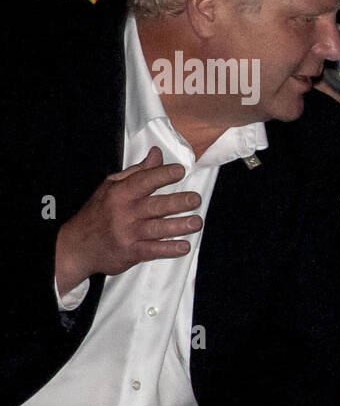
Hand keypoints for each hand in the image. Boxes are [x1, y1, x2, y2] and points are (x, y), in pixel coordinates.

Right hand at [54, 146, 201, 293]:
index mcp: (121, 193)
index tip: (180, 171)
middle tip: (195, 199)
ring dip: (179, 226)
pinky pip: (153, 250)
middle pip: (155, 205)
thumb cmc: (97, 214)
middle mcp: (125, 212)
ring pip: (157, 228)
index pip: (144, 180)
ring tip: (196, 222)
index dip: (163, 174)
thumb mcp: (110, 187)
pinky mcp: (131, 251)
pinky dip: (169, 249)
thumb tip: (156, 154)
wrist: (76, 246)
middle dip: (178, 202)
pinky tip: (183, 246)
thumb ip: (137, 172)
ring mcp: (128, 233)